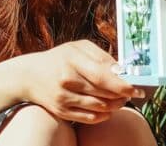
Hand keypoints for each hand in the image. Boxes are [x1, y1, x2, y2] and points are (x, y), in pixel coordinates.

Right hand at [24, 40, 143, 124]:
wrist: (29, 76)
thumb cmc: (59, 58)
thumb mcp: (78, 48)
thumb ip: (101, 57)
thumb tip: (123, 70)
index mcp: (72, 60)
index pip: (102, 76)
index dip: (123, 84)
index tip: (137, 88)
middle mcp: (67, 80)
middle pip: (103, 93)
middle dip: (122, 95)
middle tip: (133, 92)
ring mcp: (63, 98)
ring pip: (99, 107)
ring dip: (115, 105)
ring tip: (121, 99)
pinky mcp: (62, 111)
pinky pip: (90, 118)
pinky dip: (103, 115)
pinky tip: (108, 107)